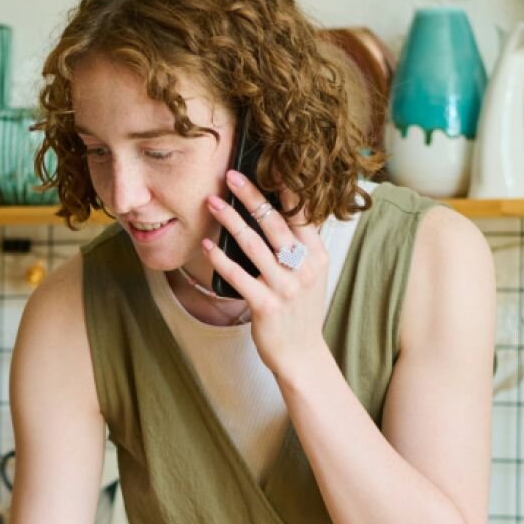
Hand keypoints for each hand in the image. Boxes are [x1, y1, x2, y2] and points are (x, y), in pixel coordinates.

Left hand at [204, 169, 330, 377]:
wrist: (301, 355)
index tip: (266, 167)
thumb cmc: (299, 312)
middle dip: (250, 196)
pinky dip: (219, 258)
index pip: (301, 214)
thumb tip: (277, 216)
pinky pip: (237, 275)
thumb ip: (299, 248)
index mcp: (317, 256)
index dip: (283, 190)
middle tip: (230, 176)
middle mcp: (303, 268)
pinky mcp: (265, 305)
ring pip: (252, 244)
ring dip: (229, 220)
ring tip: (211, 203)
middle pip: (274, 223)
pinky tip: (206, 245)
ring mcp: (285, 287)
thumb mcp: (309, 277)